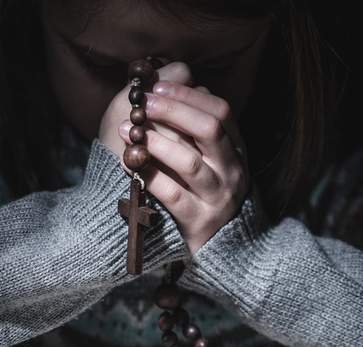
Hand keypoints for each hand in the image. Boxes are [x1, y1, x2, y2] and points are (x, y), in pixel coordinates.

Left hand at [100, 62, 248, 256]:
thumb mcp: (207, 159)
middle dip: (174, 111)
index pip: (220, 112)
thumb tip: (177, 79)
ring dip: (156, 142)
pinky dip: (147, 176)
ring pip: (189, 163)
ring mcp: (218, 198)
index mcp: (235, 151)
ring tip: (129, 131)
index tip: (158, 86)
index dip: (188, 95)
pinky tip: (126, 163)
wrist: (220, 250)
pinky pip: (171, 195)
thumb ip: (194, 125)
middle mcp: (232, 172)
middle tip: (143, 102)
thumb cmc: (201, 194)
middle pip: (209, 130)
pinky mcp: (199, 222)